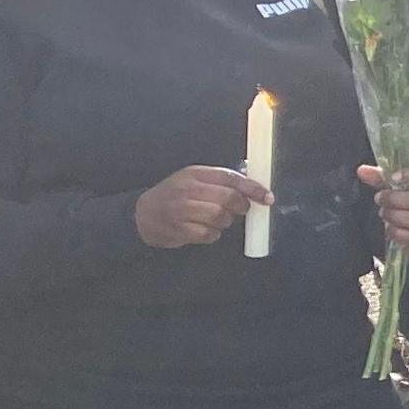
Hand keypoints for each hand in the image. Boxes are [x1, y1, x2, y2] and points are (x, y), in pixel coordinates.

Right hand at [135, 164, 268, 248]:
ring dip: (225, 222)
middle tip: (240, 210)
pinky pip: (208, 234)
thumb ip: (219, 182)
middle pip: (228, 199)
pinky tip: (203, 230)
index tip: (267, 197)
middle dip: (240, 207)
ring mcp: (181, 210)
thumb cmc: (174, 196)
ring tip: (216, 220)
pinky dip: (212, 234)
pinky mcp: (178, 229)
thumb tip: (253, 187)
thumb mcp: (193, 180)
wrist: (141, 215)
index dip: (252, 188)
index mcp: (194, 174)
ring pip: (220, 217)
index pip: (230, 177)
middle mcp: (187, 189)